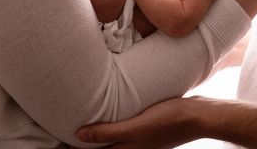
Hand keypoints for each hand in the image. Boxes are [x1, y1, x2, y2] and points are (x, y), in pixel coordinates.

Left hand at [75, 96, 204, 148]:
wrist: (197, 115)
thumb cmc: (168, 120)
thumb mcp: (137, 127)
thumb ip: (109, 132)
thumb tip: (79, 136)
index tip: (59, 141)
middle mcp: (132, 147)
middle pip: (102, 148)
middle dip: (85, 142)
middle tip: (65, 128)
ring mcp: (140, 138)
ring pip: (112, 138)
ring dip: (98, 132)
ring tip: (84, 119)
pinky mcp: (146, 128)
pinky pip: (123, 129)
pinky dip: (112, 125)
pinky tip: (113, 111)